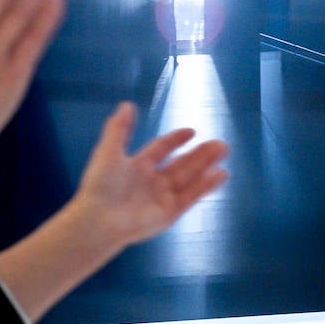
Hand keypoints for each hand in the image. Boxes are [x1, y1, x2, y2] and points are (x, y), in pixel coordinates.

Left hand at [71, 102, 229, 249]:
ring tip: (225, 153)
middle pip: (181, 164)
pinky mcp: (169, 213)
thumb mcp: (109, 151)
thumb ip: (119, 128)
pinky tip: (220, 174)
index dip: (175, 140)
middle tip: (221, 144)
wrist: (99, 219)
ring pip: (190, 179)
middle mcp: (153, 181)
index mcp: (138, 166)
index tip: (191, 131)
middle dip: (201, 154)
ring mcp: (162, 198)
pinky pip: (191, 196)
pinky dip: (205, 186)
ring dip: (207, 166)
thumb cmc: (101, 184)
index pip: (161, 149)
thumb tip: (127, 104)